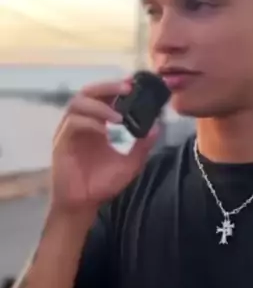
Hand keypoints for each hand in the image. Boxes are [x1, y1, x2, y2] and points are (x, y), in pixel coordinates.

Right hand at [50, 79, 159, 213]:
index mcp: (97, 124)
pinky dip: (90, 122)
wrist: (83, 204)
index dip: (117, 87)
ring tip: (119, 116)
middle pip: (89, 92)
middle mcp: (82, 123)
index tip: (134, 82)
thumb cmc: (102, 184)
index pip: (104, 97)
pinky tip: (104, 131)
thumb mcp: (130, 164)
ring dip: (100, 105)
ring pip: (78, 103)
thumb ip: (143, 146)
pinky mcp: (61, 142)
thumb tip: (157, 127)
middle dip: (108, 87)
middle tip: (127, 88)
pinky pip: (73, 124)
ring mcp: (70, 131)